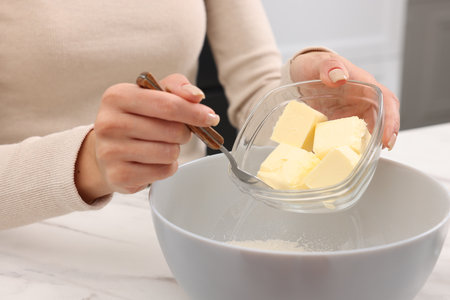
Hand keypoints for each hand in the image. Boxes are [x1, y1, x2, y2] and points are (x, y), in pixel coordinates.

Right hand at [75, 73, 219, 202]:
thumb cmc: (135, 119)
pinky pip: (162, 172)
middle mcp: (109, 123)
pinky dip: (167, 167)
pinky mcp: (118, 175)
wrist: (104, 151)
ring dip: (174, 150)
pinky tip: (154, 161)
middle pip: (172, 131)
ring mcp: (110, 151)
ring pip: (169, 153)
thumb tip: (196, 96)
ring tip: (162, 145)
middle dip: (184, 133)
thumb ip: (176, 87)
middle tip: (177, 132)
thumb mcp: (151, 94)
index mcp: (118, 96)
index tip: (210, 117)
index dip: (195, 112)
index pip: (168, 105)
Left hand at [290, 51, 399, 149]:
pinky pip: (348, 135)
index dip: (391, 119)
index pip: (386, 101)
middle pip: (382, 119)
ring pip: (367, 129)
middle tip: (379, 152)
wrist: (299, 72)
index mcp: (364, 84)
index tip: (388, 136)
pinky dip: (349, 145)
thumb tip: (340, 77)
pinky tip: (344, 155)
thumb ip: (329, 67)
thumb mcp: (319, 63)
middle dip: (384, 136)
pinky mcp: (340, 122)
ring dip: (368, 143)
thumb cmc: (313, 64)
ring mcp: (351, 112)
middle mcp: (362, 100)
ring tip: (362, 156)